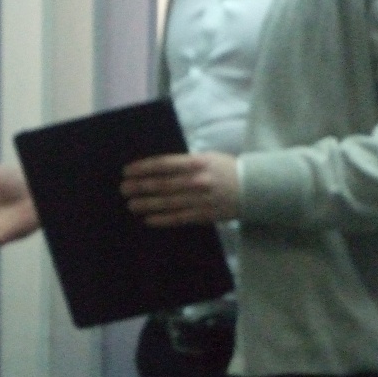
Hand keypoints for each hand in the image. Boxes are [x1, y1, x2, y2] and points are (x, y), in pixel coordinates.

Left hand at [121, 151, 238, 226]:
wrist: (254, 188)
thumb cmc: (226, 169)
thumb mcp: (207, 157)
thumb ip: (185, 163)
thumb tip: (158, 168)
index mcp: (197, 162)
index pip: (164, 164)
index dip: (143, 168)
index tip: (127, 171)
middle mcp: (197, 181)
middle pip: (162, 185)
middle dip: (140, 187)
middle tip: (123, 189)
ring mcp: (200, 200)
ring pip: (168, 203)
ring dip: (147, 204)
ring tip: (131, 205)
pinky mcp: (204, 215)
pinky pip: (179, 218)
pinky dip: (163, 219)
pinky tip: (148, 220)